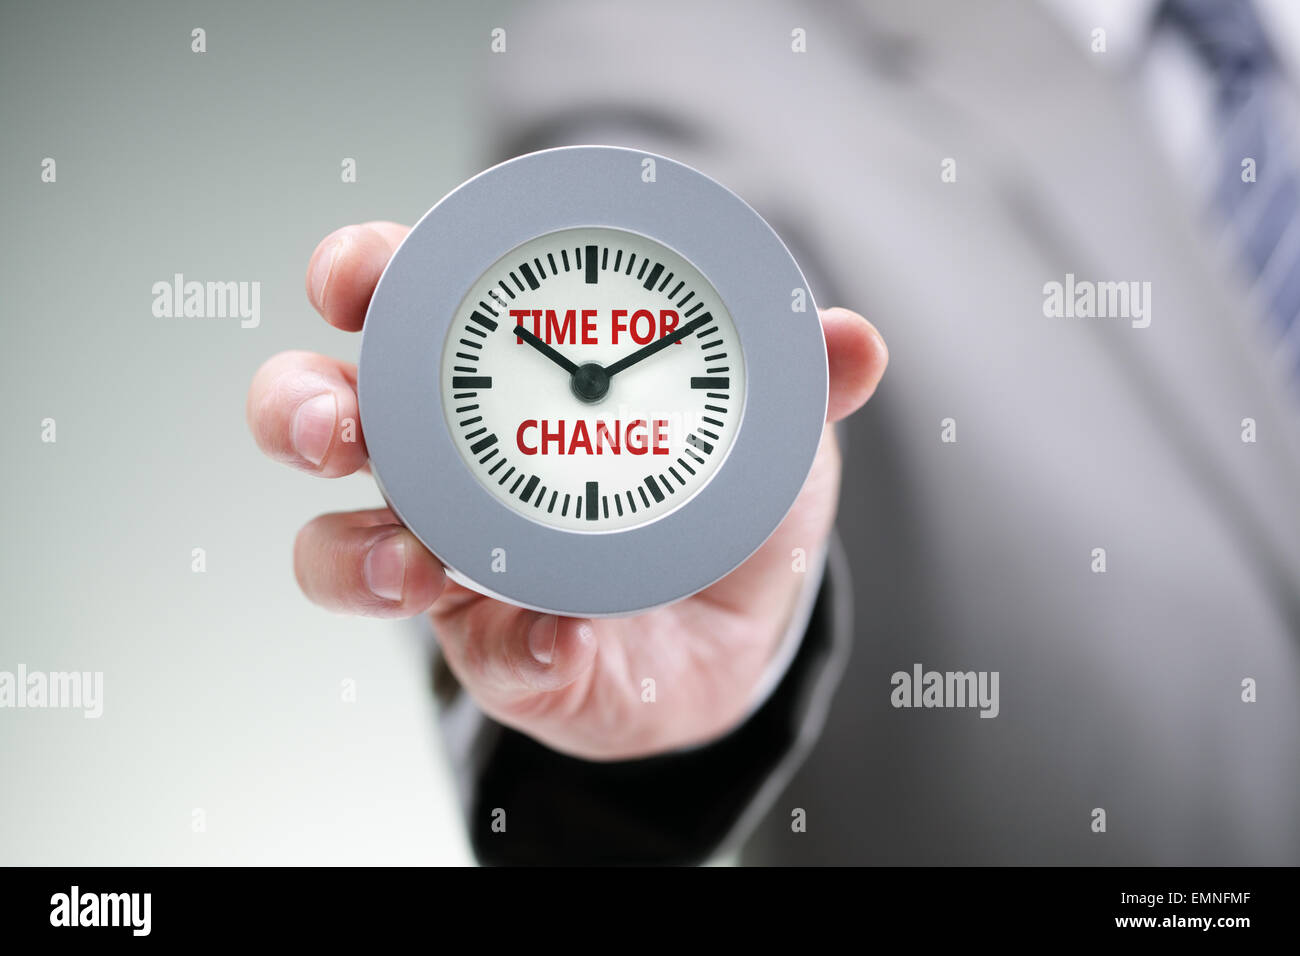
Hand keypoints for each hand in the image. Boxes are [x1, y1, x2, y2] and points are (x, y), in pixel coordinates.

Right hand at [247, 221, 887, 759]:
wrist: (730, 630)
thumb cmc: (717, 497)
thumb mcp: (762, 424)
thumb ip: (800, 380)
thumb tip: (855, 340)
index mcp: (493, 374)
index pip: (396, 301)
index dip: (356, 275)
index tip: (354, 278)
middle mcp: (442, 459)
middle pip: (318, 413)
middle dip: (298, 407)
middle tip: (332, 426)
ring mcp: (451, 558)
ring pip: (337, 552)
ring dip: (355, 555)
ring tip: (415, 563)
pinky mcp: (496, 650)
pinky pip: (474, 656)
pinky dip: (508, 647)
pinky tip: (558, 635)